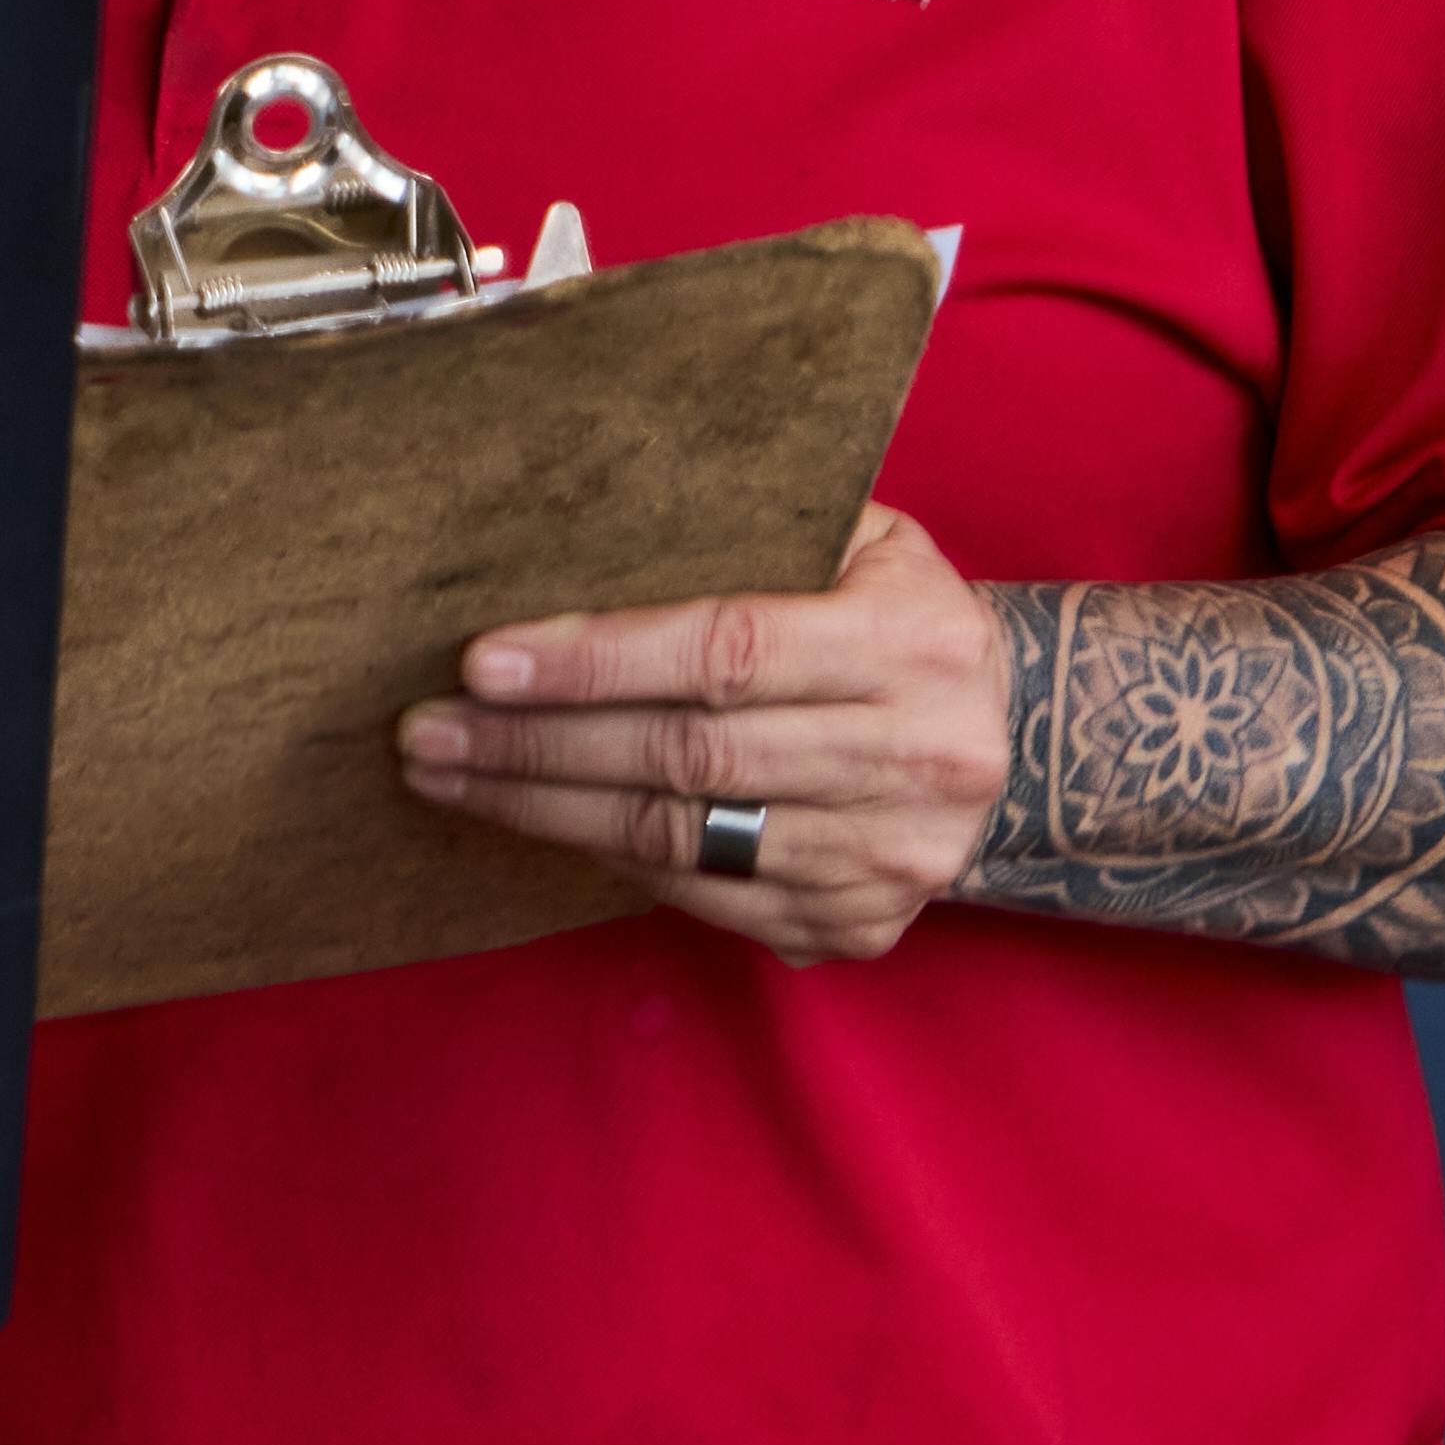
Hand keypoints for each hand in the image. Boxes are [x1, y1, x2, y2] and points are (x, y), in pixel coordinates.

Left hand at [389, 503, 1013, 961]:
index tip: (483, 661)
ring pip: (683, 838)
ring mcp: (892, 857)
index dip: (596, 661)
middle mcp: (918, 757)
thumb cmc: (897, 613)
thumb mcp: (864, 540)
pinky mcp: (860, 925)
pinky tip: (542, 820)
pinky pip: (705, 897)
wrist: (1015, 733)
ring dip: (547, 811)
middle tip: (428, 731)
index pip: (726, 650)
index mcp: (914, 641)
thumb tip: (584, 519)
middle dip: (538, 744)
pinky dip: (613, 860)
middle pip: (688, 757)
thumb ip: (756, 526)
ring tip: (451, 777)